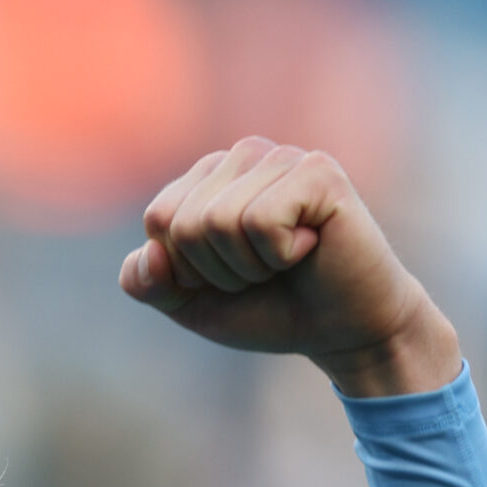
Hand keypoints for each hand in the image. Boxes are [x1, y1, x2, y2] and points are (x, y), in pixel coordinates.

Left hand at [118, 139, 460, 397]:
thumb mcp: (190, 304)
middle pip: (184, 223)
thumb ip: (147, 283)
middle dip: (217, 271)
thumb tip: (152, 253)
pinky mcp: (318, 172)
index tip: (228, 276)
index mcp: (207, 177)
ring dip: (249, 266)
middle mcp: (243, 155)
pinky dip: (279, 255)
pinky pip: (260, 221)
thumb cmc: (268, 309)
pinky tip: (310, 248)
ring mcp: (281, 158)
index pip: (159, 219)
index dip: (186, 270)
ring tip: (285, 261)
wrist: (340, 331)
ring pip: (218, 222)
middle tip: (262, 273)